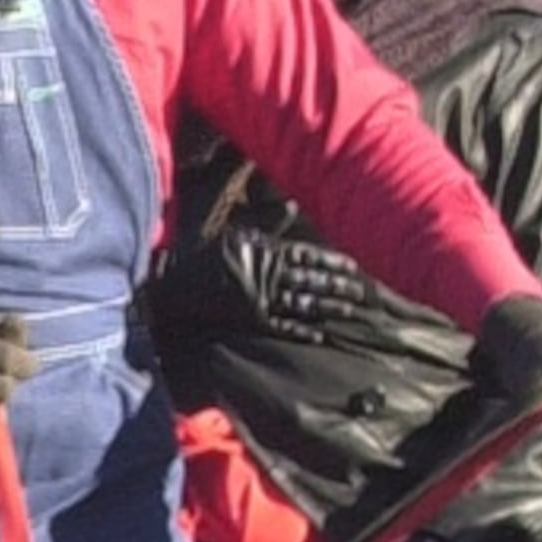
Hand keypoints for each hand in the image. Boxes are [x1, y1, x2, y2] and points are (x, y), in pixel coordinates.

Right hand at [214, 218, 405, 358]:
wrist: (178, 285)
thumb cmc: (208, 255)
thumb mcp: (239, 232)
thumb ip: (269, 223)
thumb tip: (293, 206)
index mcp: (266, 251)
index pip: (308, 256)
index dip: (332, 262)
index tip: (353, 267)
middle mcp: (268, 275)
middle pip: (312, 280)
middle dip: (338, 286)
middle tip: (362, 292)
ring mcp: (260, 300)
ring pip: (303, 304)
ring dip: (328, 309)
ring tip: (349, 311)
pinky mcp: (251, 321)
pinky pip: (283, 328)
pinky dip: (302, 333)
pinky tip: (320, 336)